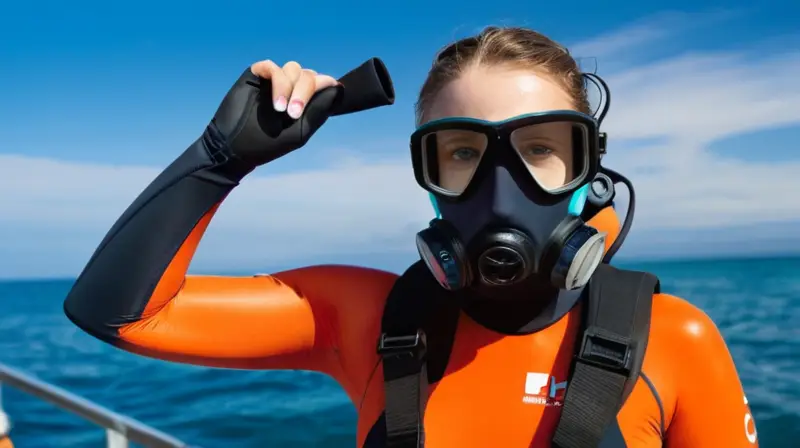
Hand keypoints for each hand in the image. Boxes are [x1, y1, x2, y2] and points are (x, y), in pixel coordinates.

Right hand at [205, 59, 343, 170]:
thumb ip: (317, 111)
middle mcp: (293, 88)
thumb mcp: (299, 132)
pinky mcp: (258, 75)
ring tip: (280, 110)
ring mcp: (275, 80)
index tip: (332, 92)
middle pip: (310, 75)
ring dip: (290, 87)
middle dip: (305, 91)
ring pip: (293, 68)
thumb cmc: (267, 144)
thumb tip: (337, 88)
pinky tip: (275, 102)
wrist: (235, 148)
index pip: (324, 84)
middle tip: (293, 113)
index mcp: (306, 102)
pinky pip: (272, 66)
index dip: (328, 85)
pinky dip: (278, 81)